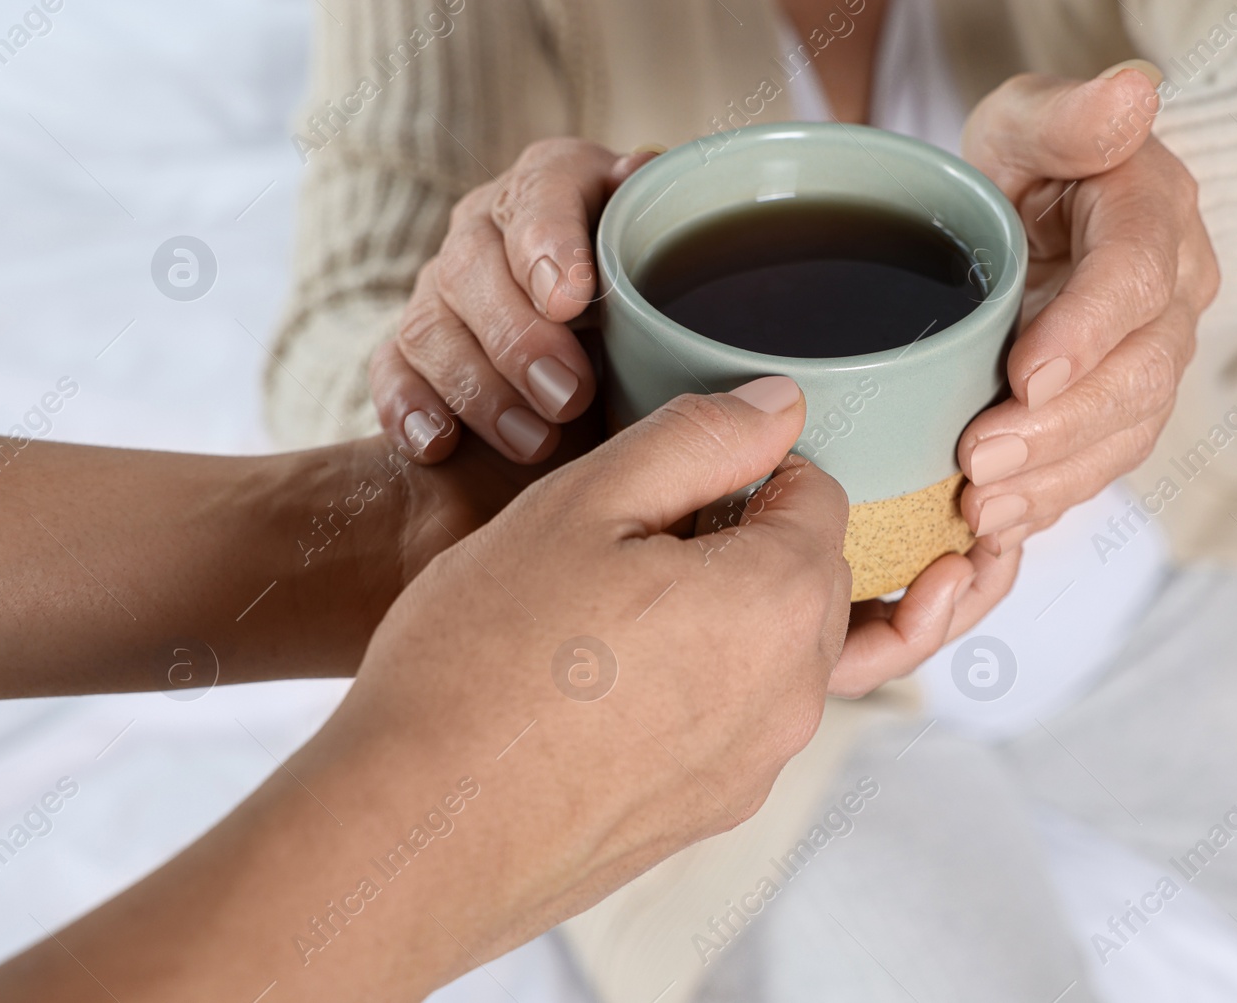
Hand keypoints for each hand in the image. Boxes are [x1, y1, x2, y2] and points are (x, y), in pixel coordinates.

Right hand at [0, 379, 855, 1001]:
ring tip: (607, 613)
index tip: (675, 479)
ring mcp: (753, 768)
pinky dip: (695, 687)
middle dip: (747, 541)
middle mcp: (791, 695)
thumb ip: (698, 440)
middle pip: (810, 578)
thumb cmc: (483, 658)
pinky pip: (732, 723)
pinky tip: (597, 685)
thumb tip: (780, 406)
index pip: (821, 496)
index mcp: (779, 601)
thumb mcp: (583, 504)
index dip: (751, 467)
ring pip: (772, 652)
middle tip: (635, 538)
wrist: (415, 831)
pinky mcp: (708, 815)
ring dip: (721, 615)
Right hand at [370, 139, 661, 465]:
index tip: (572, 299)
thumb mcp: (667, 255)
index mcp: (553, 185)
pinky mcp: (411, 350)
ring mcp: (440, 290)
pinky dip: (409, 410)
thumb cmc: (652, 292)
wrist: (612, 344)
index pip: (539, 195)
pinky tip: (440, 445)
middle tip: (569, 395)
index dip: (549, 244)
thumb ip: (662, 220)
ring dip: (479, 390)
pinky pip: (390, 372)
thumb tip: (643, 167)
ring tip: (534, 441)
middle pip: (474, 268)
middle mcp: (486, 228)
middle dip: (519, 338)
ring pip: (430, 327)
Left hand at [825, 67, 1216, 685]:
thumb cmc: (1034, 161)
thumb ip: (1069, 113)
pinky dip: (1053, 499)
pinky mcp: (1121, 407)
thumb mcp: (1031, 118)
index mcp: (1153, 217)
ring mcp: (1152, 359)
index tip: (1024, 374)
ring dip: (1054, 479)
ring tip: (981, 511)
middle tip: (977, 462)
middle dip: (1058, 428)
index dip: (1085, 332)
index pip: (1133, 279)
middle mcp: (1171, 296)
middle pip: (1137, 376)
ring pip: (1126, 434)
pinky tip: (999, 525)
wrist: (1056, 213)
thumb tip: (1132, 90)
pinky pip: (1102, 463)